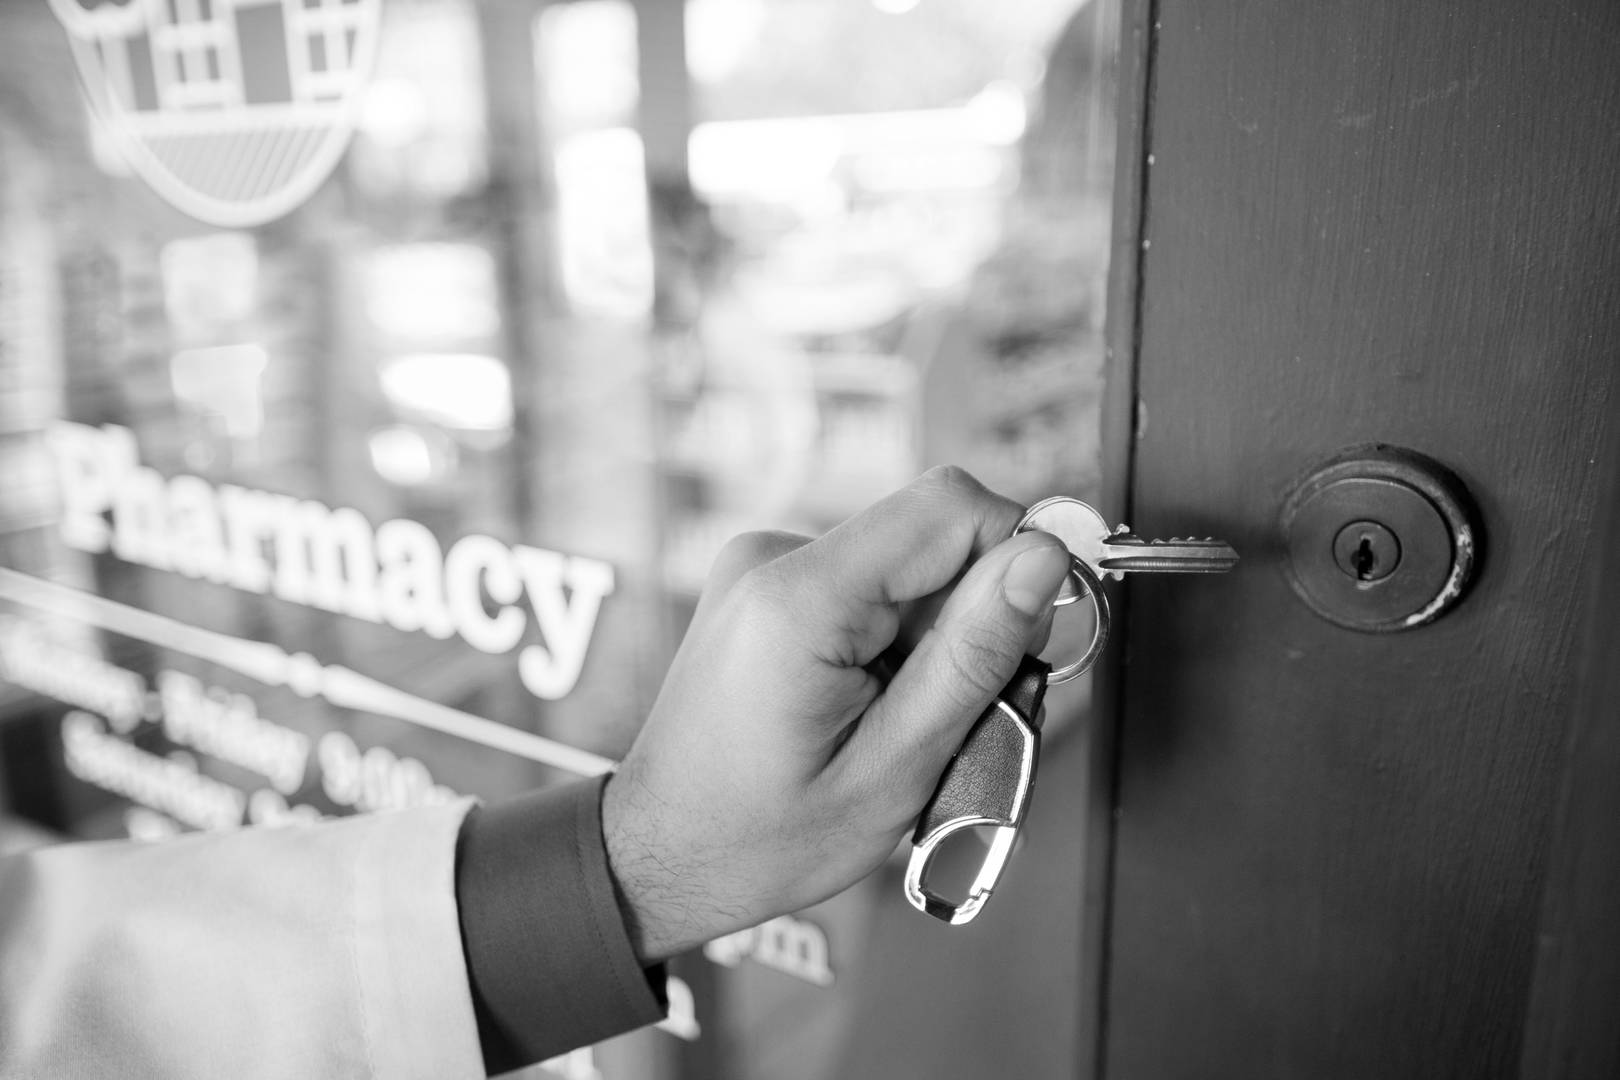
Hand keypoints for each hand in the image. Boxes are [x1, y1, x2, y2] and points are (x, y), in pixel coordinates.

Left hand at [602, 467, 1072, 961]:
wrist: (659, 855)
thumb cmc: (757, 837)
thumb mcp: (894, 768)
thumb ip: (973, 653)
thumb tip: (1043, 558)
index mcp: (800, 598)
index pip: (951, 507)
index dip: (1018, 558)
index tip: (1035, 638)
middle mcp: (773, 558)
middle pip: (933, 536)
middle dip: (978, 615)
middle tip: (971, 711)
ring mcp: (764, 566)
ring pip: (909, 566)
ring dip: (937, 638)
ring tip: (908, 724)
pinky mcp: (767, 584)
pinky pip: (869, 585)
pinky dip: (896, 641)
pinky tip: (875, 706)